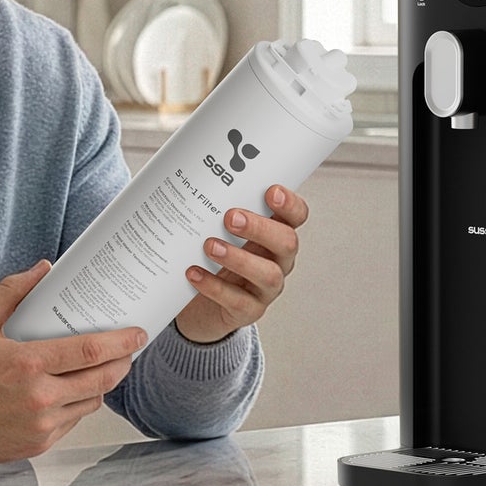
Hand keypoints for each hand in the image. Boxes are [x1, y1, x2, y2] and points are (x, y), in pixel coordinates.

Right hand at [0, 260, 146, 463]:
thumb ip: (13, 291)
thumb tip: (44, 268)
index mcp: (27, 364)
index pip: (90, 351)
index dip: (121, 341)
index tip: (137, 333)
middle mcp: (38, 399)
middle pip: (101, 380)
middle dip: (122, 362)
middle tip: (130, 349)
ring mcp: (39, 427)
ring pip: (90, 403)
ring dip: (102, 384)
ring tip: (103, 367)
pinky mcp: (36, 446)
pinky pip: (72, 423)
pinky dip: (78, 405)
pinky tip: (75, 390)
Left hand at [175, 185, 308, 344]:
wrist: (201, 303)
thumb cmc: (213, 256)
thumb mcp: (218, 230)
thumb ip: (216, 208)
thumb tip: (188, 175)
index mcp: (275, 233)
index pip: (296, 216)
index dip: (290, 204)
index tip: (271, 191)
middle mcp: (278, 260)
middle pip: (287, 242)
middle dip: (260, 228)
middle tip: (230, 217)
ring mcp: (266, 288)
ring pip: (268, 274)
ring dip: (239, 258)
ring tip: (210, 246)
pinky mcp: (249, 310)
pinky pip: (238, 301)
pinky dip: (214, 286)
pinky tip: (194, 274)